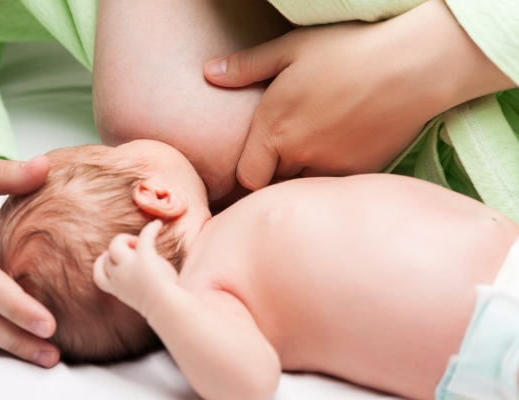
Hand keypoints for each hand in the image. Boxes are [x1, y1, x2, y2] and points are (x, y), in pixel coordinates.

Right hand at [93, 220, 178, 316]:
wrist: (165, 307)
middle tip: (133, 250)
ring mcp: (128, 266)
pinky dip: (151, 228)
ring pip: (115, 244)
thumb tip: (139, 263)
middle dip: (117, 251)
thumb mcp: (137, 295)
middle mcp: (117, 276)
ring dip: (124, 239)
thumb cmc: (158, 304)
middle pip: (107, 257)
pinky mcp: (143, 256)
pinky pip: (144, 236)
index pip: (97, 276)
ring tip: (137, 241)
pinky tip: (158, 225)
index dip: (100, 264)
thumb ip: (131, 281)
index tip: (106, 257)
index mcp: (115, 288)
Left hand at [204, 0, 514, 188]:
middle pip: (274, 185)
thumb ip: (246, 66)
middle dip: (274, 174)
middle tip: (283, 155)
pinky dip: (331, 177)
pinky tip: (341, 152)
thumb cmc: (348, 50)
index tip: (254, 163)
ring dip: (302, 177)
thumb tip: (208, 73)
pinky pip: (336, 187)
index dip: (247, 173)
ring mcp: (332, 168)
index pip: (246, 178)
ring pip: (305, 189)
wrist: (415, 64)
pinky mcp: (362, 173)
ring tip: (313, 153)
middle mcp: (300, 156)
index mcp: (274, 130)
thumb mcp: (290, 48)